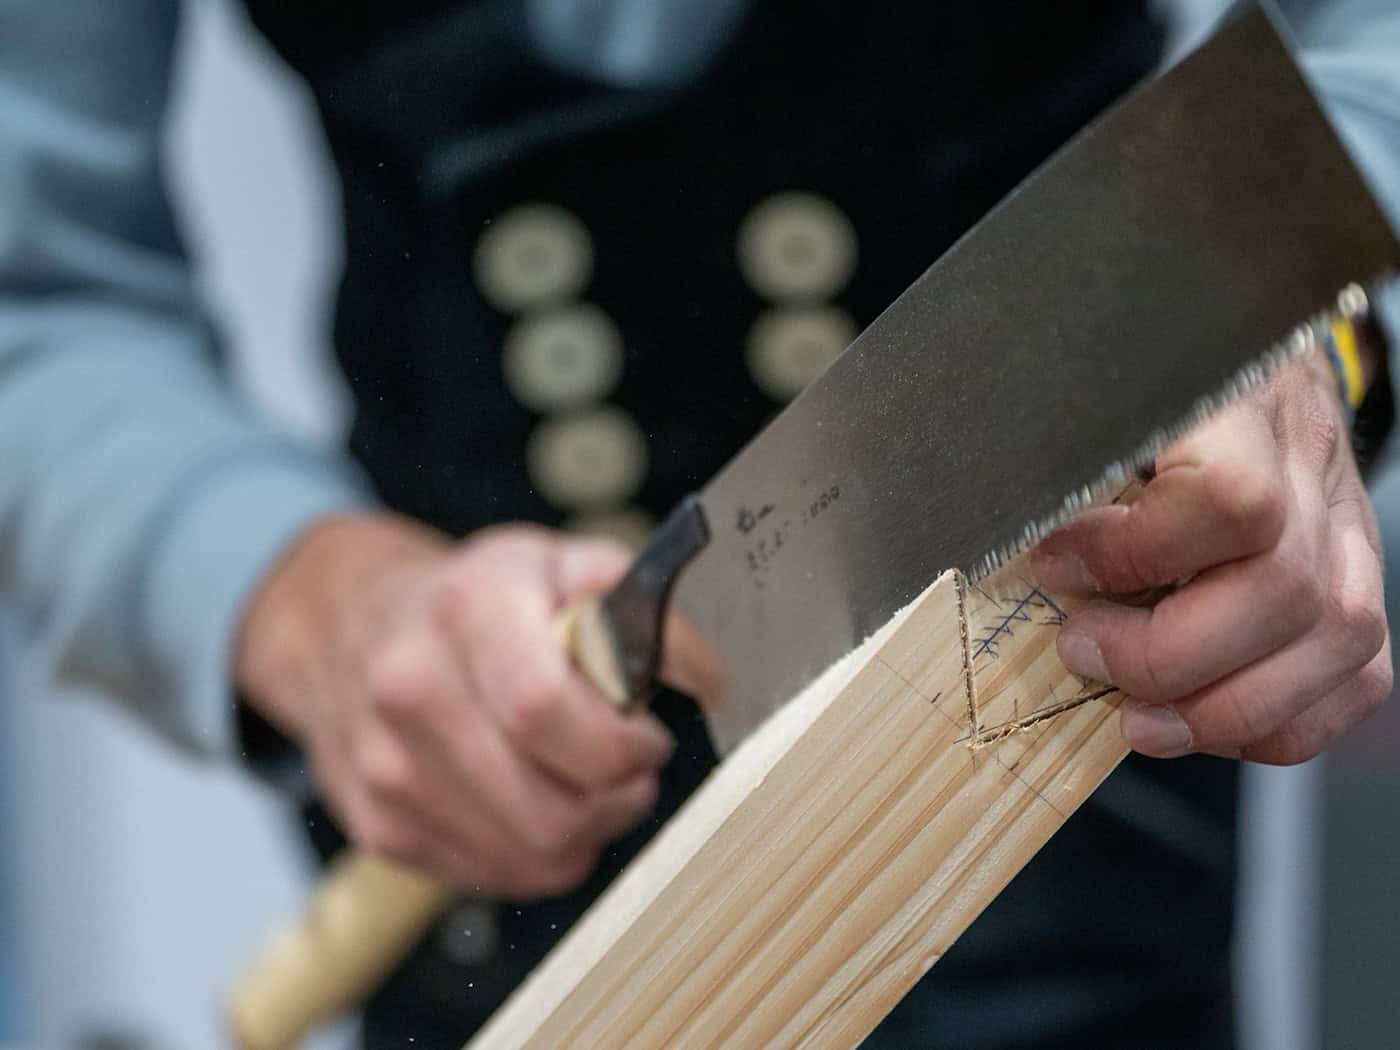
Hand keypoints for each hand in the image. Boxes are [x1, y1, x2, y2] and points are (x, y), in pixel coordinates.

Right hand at [234, 516, 676, 896]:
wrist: (350, 623)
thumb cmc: (477, 597)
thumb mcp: (560, 563)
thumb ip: (642, 605)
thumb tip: (707, 674)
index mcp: (467, 610)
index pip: (541, 708)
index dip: (617, 742)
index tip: (647, 734)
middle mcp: (411, 689)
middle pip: (549, 809)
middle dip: (618, 796)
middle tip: (631, 763)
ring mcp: (387, 768)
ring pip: (533, 856)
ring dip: (589, 830)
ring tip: (591, 781)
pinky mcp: (381, 827)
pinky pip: (498, 876)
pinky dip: (540, 853)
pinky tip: (539, 800)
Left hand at [1031, 354, 1390, 763]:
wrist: (1241, 356)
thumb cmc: (1146, 384)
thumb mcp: (1097, 395)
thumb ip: (1064, 458)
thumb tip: (1009, 538)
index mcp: (1242, 402)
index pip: (1228, 498)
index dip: (1133, 554)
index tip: (1054, 566)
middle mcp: (1312, 463)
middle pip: (1281, 591)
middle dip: (1165, 655)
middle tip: (1081, 652)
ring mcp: (1349, 526)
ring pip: (1333, 642)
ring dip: (1221, 709)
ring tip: (1134, 717)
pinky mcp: (1359, 580)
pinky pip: (1356, 678)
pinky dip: (1276, 722)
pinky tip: (1202, 718)